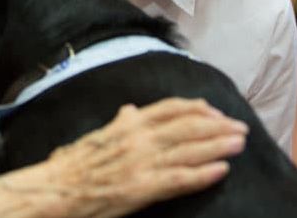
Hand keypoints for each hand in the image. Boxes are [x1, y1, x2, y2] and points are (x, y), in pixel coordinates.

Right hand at [0, 98, 247, 217]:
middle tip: (240, 127)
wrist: (56, 188)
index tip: (215, 109)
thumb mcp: (96, 135)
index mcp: (127, 123)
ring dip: (218, 145)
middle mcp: (138, 138)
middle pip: (187, 126)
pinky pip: (180, 179)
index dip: (197, 108)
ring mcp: (142, 162)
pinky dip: (203, 174)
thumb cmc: (72, 165)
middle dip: (218, 125)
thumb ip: (119, 122)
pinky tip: (222, 170)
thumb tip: (131, 109)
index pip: (170, 108)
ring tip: (240, 143)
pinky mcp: (143, 188)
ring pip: (189, 149)